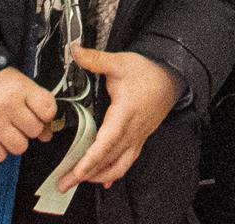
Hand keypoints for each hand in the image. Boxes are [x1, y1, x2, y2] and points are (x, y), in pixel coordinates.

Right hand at [0, 65, 59, 163]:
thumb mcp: (19, 83)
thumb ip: (36, 104)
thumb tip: (47, 134)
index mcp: (21, 88)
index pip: (48, 110)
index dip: (46, 115)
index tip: (39, 114)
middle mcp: (8, 105)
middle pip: (35, 131)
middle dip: (29, 128)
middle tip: (18, 121)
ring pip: (19, 147)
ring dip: (15, 142)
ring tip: (7, 131)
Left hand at [58, 47, 182, 189]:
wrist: (172, 77)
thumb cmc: (146, 71)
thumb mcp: (120, 63)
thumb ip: (95, 59)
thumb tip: (74, 49)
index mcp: (124, 115)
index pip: (106, 144)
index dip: (90, 161)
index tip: (75, 173)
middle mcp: (131, 132)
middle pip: (108, 161)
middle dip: (85, 176)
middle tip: (62, 185)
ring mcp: (137, 138)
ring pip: (118, 166)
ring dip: (98, 177)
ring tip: (78, 181)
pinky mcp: (140, 139)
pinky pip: (126, 162)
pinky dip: (113, 173)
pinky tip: (103, 181)